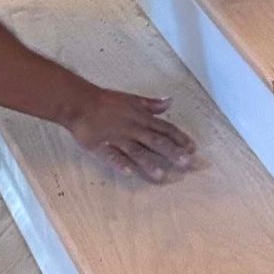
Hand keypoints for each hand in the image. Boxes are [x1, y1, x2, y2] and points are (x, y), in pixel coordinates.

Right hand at [67, 86, 197, 182]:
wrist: (81, 103)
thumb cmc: (108, 101)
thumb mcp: (133, 99)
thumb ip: (151, 104)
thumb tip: (169, 102)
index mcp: (141, 118)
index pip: (165, 128)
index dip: (179, 138)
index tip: (192, 148)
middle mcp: (133, 129)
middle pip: (155, 141)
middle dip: (171, 152)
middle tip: (185, 163)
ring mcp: (118, 138)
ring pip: (136, 151)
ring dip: (149, 163)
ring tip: (161, 175)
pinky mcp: (101, 147)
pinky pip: (112, 156)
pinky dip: (121, 163)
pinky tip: (129, 172)